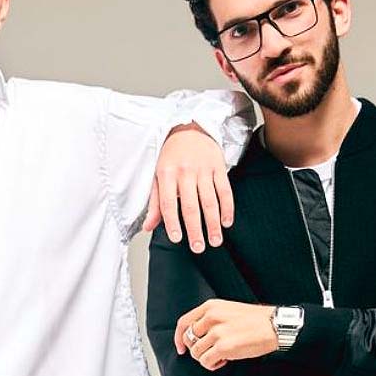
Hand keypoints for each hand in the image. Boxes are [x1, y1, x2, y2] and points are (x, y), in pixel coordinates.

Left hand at [142, 122, 233, 253]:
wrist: (190, 128)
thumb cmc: (171, 156)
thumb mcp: (158, 175)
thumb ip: (155, 202)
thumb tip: (148, 227)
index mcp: (166, 174)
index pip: (169, 203)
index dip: (172, 223)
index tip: (177, 239)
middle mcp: (185, 172)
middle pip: (191, 206)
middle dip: (195, 229)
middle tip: (198, 247)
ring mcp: (204, 169)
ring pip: (210, 201)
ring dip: (213, 224)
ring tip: (215, 240)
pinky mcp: (219, 167)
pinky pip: (225, 190)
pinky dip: (227, 208)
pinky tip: (226, 222)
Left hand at [175, 299, 277, 370]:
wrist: (274, 325)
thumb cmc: (254, 319)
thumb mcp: (227, 309)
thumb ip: (210, 318)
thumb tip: (196, 334)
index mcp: (210, 307)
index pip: (183, 322)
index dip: (178, 337)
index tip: (181, 347)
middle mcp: (211, 317)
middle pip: (188, 339)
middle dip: (196, 349)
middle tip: (209, 352)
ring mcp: (217, 332)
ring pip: (196, 352)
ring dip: (205, 358)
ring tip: (219, 356)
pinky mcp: (224, 347)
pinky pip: (206, 361)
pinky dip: (212, 365)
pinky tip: (223, 361)